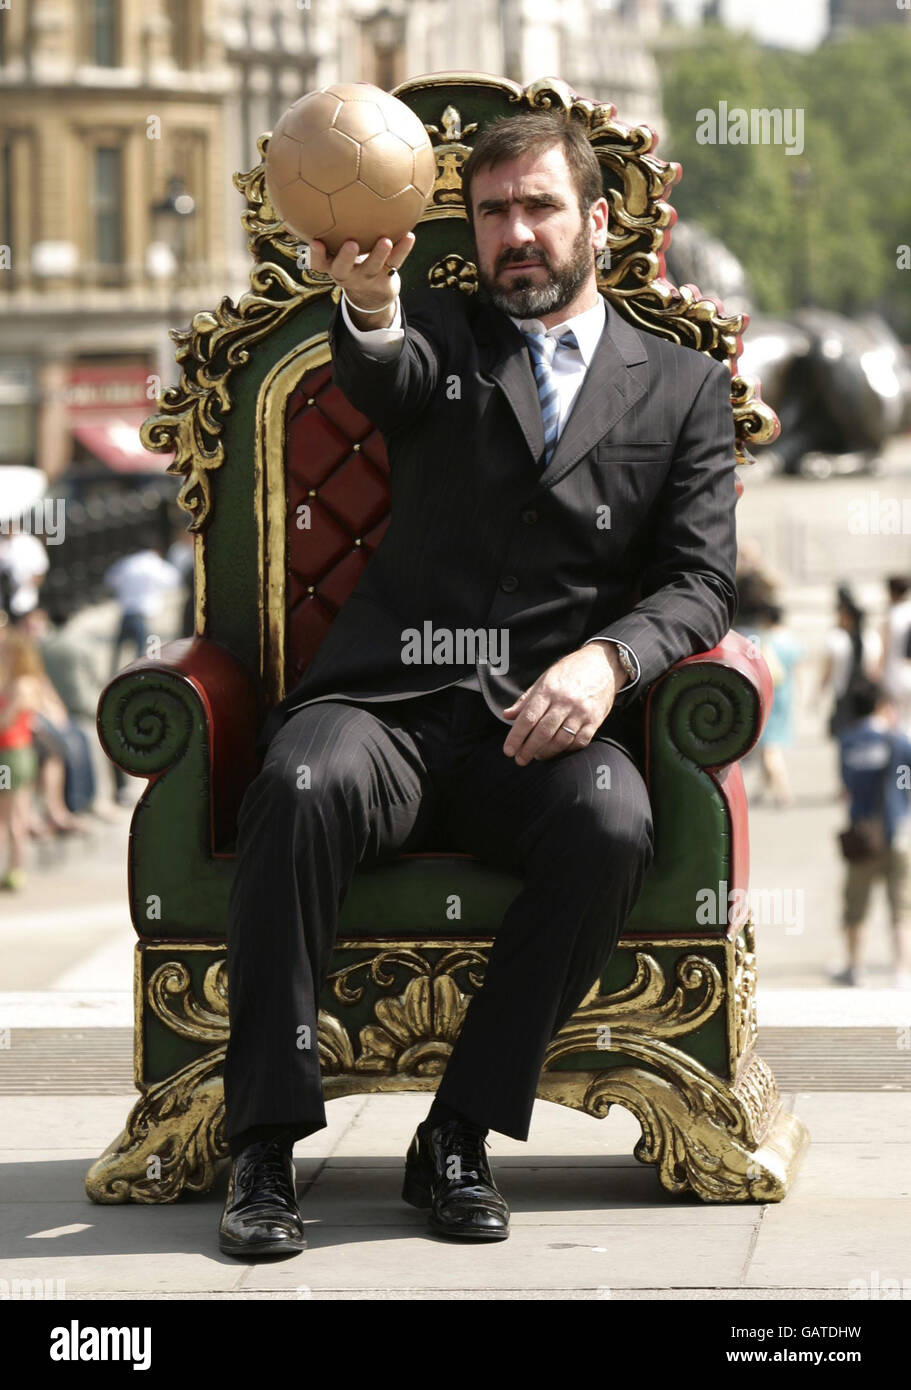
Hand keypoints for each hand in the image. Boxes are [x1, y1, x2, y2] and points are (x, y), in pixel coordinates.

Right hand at [308, 232, 415, 313]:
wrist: (372, 292)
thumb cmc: (347, 259)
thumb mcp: (331, 250)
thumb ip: (316, 230)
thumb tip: (293, 206)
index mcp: (331, 266)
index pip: (319, 263)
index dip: (316, 255)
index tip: (315, 242)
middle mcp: (347, 274)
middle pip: (343, 269)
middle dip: (346, 258)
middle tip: (351, 243)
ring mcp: (367, 277)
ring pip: (372, 267)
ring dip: (379, 254)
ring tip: (385, 240)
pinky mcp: (386, 277)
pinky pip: (395, 263)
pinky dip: (403, 250)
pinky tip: (409, 235)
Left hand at [501, 643, 625, 764]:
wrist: (603, 664)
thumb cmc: (570, 671)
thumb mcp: (544, 679)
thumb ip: (526, 700)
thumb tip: (507, 715)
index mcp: (548, 690)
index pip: (528, 718)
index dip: (516, 736)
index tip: (508, 750)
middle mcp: (565, 701)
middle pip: (543, 732)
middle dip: (528, 749)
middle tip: (520, 760)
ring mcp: (581, 712)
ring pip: (560, 740)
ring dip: (546, 752)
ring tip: (537, 756)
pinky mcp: (595, 720)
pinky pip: (579, 741)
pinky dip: (567, 749)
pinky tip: (558, 750)